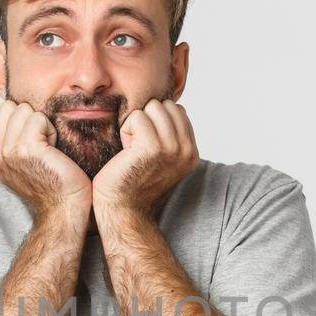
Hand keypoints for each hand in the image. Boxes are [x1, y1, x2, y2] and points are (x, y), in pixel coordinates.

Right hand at [0, 100, 91, 222]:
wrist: (63, 207)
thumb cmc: (51, 184)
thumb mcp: (20, 163)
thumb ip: (9, 141)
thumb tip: (15, 112)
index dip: (19, 121)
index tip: (32, 144)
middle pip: (8, 108)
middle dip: (28, 119)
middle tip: (41, 144)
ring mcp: (8, 151)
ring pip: (23, 110)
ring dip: (41, 124)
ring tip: (48, 148)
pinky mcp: (26, 148)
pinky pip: (38, 117)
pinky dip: (51, 129)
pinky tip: (54, 149)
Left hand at [92, 98, 198, 218]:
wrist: (123, 209)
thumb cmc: (134, 181)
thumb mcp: (163, 158)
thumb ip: (173, 135)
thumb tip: (176, 106)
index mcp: (191, 153)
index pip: (178, 110)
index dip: (156, 122)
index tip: (148, 148)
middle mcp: (186, 151)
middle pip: (166, 105)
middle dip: (147, 119)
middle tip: (138, 147)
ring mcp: (172, 148)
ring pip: (152, 107)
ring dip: (136, 124)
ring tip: (132, 149)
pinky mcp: (153, 147)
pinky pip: (137, 117)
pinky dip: (126, 131)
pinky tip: (126, 151)